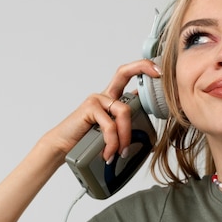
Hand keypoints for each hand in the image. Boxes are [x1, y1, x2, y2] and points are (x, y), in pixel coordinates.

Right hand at [43, 59, 161, 161]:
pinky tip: (108, 153)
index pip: (127, 76)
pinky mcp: (89, 109)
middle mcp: (104, 96)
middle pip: (124, 74)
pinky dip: (112, 142)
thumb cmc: (86, 141)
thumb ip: (126, 129)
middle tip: (159, 74)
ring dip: (126, 135)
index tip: (159, 71)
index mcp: (112, 100)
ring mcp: (96, 100)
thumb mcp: (112, 135)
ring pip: (123, 111)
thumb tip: (148, 138)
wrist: (62, 148)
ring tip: (121, 153)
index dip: (142, 68)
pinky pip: (110, 125)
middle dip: (143, 69)